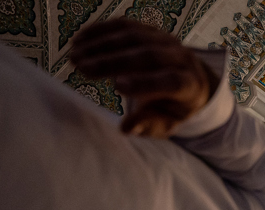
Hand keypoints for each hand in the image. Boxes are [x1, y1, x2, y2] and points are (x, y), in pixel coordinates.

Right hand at [71, 19, 216, 137]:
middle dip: (113, 61)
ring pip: (133, 37)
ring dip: (100, 45)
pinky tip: (79, 40)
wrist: (190, 81)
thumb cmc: (174, 107)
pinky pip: (125, 25)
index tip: (117, 87)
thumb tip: (126, 128)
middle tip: (81, 68)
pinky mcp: (150, 30)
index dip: (146, 83)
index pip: (171, 81)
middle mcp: (181, 58)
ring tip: (74, 57)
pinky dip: (100, 31)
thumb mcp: (167, 122)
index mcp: (189, 84)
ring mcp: (165, 40)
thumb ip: (149, 124)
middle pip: (148, 55)